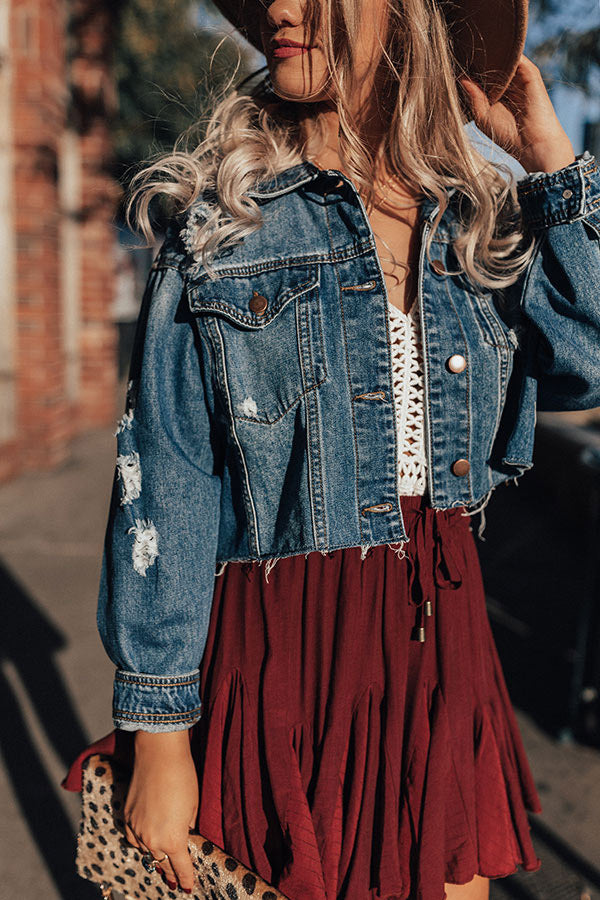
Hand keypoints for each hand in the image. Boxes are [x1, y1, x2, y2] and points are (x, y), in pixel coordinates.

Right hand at [123, 731, 198, 891]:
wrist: (159, 754)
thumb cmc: (183, 777)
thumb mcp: (193, 806)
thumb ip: (187, 826)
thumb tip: (183, 832)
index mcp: (174, 839)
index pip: (181, 868)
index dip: (186, 879)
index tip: (189, 888)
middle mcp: (152, 839)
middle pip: (161, 862)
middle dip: (170, 872)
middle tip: (175, 882)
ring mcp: (137, 828)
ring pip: (145, 851)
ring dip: (154, 856)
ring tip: (160, 863)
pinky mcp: (127, 816)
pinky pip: (132, 838)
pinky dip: (139, 843)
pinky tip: (143, 844)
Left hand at [458, 54, 575, 173]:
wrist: (532, 142)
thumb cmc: (507, 134)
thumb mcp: (482, 115)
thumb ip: (473, 96)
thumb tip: (460, 77)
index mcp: (495, 93)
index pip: (481, 75)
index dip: (469, 68)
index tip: (451, 60)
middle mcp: (508, 83)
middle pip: (491, 63)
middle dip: (477, 56)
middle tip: (458, 47)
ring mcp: (519, 76)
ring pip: (503, 56)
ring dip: (490, 51)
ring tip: (471, 45)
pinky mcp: (530, 72)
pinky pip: (515, 55)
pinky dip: (503, 51)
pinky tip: (490, 51)